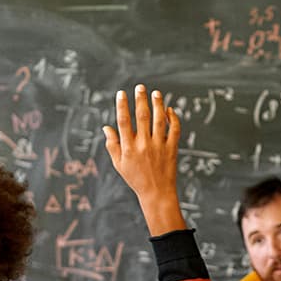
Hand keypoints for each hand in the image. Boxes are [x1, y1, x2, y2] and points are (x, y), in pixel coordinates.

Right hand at [103, 84, 184, 233]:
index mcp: (128, 148)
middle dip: (140, 100)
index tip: (121, 93)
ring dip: (158, 105)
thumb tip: (106, 127)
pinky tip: (169, 110)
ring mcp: (159, 147)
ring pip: (159, 120)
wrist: (157, 193)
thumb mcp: (119, 164)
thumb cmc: (136, 178)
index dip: (122, 106)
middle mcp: (144, 145)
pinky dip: (173, 119)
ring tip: (155, 93)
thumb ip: (112, 145)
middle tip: (140, 87)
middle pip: (142, 117)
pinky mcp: (172, 149)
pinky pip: (174, 130)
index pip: (123, 122)